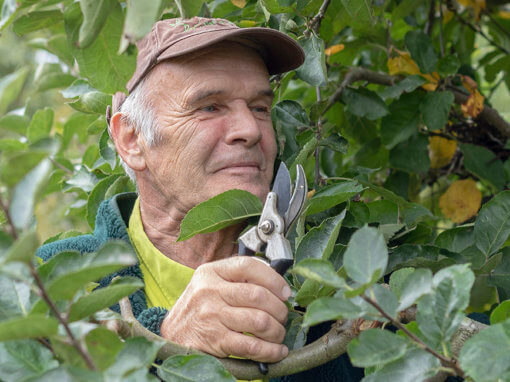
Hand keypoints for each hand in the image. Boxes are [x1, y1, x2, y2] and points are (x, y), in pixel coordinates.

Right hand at [160, 256, 290, 361]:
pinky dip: (271, 351)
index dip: (274, 279)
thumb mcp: (211, 283)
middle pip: (258, 295)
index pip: (249, 266)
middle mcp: (210, 291)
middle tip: (283, 316)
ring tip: (278, 333)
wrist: (171, 334)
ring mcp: (211, 315)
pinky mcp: (215, 340)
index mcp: (211, 272)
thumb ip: (238, 278)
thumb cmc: (198, 307)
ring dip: (277, 331)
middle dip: (279, 309)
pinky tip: (277, 350)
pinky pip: (251, 346)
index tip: (285, 292)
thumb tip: (277, 285)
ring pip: (259, 321)